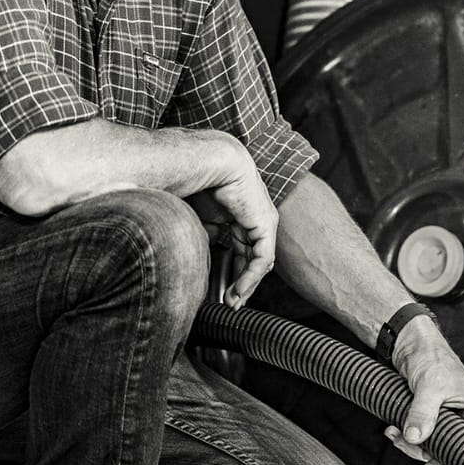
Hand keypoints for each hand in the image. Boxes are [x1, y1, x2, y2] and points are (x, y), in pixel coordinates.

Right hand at [190, 141, 276, 308]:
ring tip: (232, 303)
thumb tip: (203, 260)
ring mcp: (263, 221)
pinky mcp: (266, 224)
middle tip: (228, 304)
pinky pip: (262, 259)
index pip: (240, 250)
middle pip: (251, 259)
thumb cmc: (198, 181)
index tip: (219, 293)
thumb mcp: (200, 218)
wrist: (207, 160)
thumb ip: (206, 238)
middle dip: (240, 284)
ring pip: (259, 262)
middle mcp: (255, 218)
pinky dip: (250, 277)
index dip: (230, 273)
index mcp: (240, 214)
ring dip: (245, 285)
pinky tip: (237, 291)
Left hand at [384, 317, 463, 464]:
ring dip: (417, 449)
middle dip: (441, 462)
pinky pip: (426, 440)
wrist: (410, 345)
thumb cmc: (431, 356)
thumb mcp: (429, 385)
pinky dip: (409, 440)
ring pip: (441, 450)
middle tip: (425, 464)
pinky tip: (394, 431)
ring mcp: (452, 420)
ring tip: (398, 437)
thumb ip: (423, 412)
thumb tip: (416, 437)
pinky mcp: (435, 419)